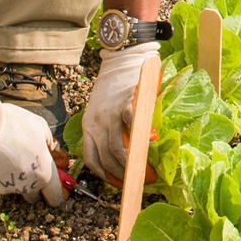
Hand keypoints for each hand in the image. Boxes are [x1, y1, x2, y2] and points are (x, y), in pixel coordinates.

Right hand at [0, 96, 65, 206]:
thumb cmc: (14, 125)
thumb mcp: (40, 127)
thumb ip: (48, 143)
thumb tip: (49, 149)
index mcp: (43, 174)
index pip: (55, 197)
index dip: (56, 194)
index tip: (53, 189)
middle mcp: (25, 186)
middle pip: (32, 195)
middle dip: (33, 186)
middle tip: (27, 166)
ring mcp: (3, 188)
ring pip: (12, 187)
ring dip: (12, 176)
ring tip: (4, 153)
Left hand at [80, 40, 161, 186]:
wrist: (122, 58)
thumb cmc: (115, 85)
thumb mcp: (102, 109)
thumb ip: (108, 128)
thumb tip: (124, 153)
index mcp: (88, 125)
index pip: (90, 158)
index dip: (103, 175)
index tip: (117, 183)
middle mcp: (96, 122)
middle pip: (105, 158)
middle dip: (121, 175)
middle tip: (137, 183)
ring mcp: (109, 113)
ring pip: (117, 149)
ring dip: (131, 165)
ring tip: (145, 172)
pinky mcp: (125, 103)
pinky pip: (132, 128)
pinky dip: (142, 139)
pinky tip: (151, 143)